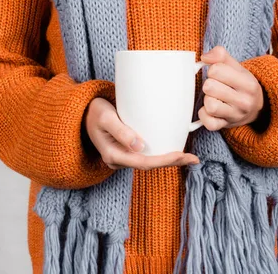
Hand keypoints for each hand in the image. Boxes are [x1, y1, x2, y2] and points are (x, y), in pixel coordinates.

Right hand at [83, 97, 199, 169]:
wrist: (83, 113)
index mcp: (113, 155)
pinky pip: (145, 156)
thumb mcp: (105, 117)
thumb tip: (140, 146)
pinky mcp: (126, 151)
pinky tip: (172, 150)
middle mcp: (118, 160)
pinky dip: (160, 153)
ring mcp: (122, 157)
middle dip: (172, 162)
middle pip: (149, 165)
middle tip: (193, 159)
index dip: (165, 160)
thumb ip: (121, 131)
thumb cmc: (94, 112)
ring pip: (149, 162)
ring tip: (188, 157)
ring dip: (168, 160)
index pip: (144, 162)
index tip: (182, 155)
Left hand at [198, 46, 264, 130]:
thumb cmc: (241, 85)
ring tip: (214, 97)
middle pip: (209, 86)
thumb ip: (220, 55)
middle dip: (209, 84)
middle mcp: (244, 101)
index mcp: (249, 84)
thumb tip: (205, 57)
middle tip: (216, 86)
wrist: (257, 108)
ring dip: (207, 99)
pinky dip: (204, 115)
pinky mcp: (225, 126)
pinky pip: (207, 122)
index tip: (218, 74)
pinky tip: (210, 110)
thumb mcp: (237, 67)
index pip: (216, 70)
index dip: (213, 69)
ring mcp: (235, 116)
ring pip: (209, 104)